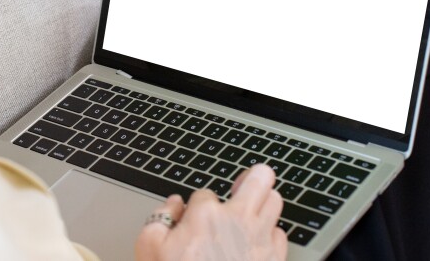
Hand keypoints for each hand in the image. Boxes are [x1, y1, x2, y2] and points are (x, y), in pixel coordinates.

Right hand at [135, 164, 286, 260]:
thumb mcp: (148, 249)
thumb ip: (159, 218)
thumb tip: (174, 204)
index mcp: (205, 216)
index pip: (205, 193)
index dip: (197, 206)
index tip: (191, 222)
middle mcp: (238, 221)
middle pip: (260, 178)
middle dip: (252, 178)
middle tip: (241, 188)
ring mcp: (261, 239)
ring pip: (276, 200)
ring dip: (263, 203)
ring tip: (250, 213)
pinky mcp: (276, 259)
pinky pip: (281, 233)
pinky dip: (270, 234)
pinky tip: (256, 242)